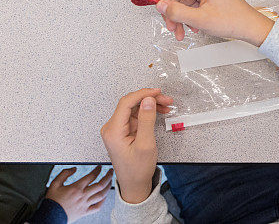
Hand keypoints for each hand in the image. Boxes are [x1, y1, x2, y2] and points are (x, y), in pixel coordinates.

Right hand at [45, 165, 112, 222]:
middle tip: (110, 171)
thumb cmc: (52, 201)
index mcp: (76, 188)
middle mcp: (83, 196)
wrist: (49, 216)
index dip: (98, 169)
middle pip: (101, 184)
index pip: (92, 176)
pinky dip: (103, 201)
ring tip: (110, 181)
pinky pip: (98, 207)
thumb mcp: (54, 184)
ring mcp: (85, 204)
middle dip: (108, 176)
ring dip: (108, 187)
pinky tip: (105, 196)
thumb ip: (64, 174)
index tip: (100, 167)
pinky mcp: (85, 212)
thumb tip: (74, 169)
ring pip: (102, 195)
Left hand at [100, 88, 173, 204]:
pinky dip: (147, 113)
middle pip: (130, 104)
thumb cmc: (137, 169)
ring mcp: (117, 129)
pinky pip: (135, 116)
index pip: (126, 103)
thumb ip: (146, 120)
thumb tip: (148, 100)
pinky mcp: (123, 131)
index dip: (143, 94)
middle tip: (166, 100)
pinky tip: (159, 112)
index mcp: (113, 130)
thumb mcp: (145, 144)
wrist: (134, 185)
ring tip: (166, 105)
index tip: (157, 93)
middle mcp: (112, 128)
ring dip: (150, 105)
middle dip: (149, 99)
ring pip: (134, 109)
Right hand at [152, 0, 275, 44]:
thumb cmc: (232, 21)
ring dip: (180, 16)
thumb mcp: (200, 19)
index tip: (151, 0)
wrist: (250, 27)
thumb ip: (177, 11)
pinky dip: (189, 14)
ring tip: (182, 32)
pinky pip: (192, 2)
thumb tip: (159, 4)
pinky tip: (192, 27)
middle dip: (172, 10)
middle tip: (171, 27)